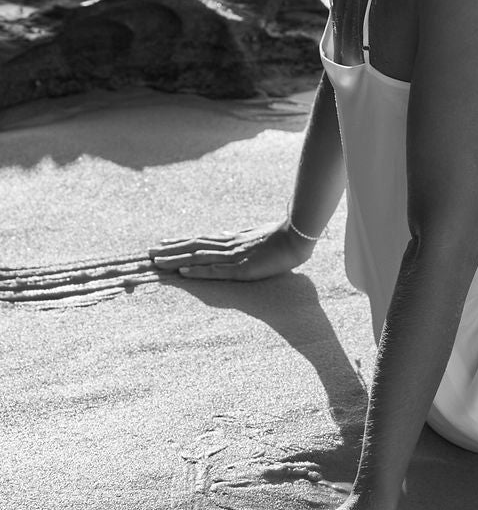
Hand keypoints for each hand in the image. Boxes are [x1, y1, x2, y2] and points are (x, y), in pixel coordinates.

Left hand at [148, 220, 314, 279]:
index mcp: (232, 239)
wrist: (298, 236)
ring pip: (198, 257)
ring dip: (176, 259)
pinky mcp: (241, 268)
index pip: (200, 240)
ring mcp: (233, 256)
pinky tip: (183, 272)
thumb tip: (227, 236)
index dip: (180, 242)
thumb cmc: (283, 237)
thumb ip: (242, 238)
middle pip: (193, 246)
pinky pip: (215, 271)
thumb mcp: (258, 237)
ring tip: (157, 261)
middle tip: (148, 252)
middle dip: (170, 250)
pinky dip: (197, 271)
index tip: (163, 243)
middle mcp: (228, 245)